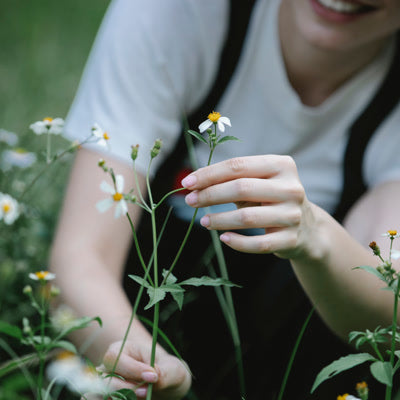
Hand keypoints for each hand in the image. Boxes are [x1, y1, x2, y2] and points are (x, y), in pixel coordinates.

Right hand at [95, 340, 190, 398]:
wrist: (167, 387)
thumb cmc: (169, 372)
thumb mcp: (173, 370)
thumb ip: (164, 372)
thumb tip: (153, 377)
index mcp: (123, 349)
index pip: (115, 357)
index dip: (132, 369)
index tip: (152, 377)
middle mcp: (109, 367)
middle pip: (105, 378)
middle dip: (128, 389)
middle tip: (146, 392)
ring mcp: (103, 385)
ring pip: (95, 395)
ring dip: (116, 399)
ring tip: (137, 399)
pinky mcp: (104, 398)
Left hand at [182, 155, 319, 259]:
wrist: (307, 228)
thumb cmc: (271, 200)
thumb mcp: (257, 184)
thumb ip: (230, 181)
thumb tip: (193, 185)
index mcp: (281, 165)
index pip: (238, 166)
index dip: (209, 174)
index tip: (187, 183)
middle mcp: (291, 188)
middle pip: (241, 188)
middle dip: (210, 194)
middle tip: (190, 201)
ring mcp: (293, 215)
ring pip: (248, 218)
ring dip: (220, 220)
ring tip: (204, 221)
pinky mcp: (291, 240)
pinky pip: (258, 244)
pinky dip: (237, 242)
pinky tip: (224, 239)